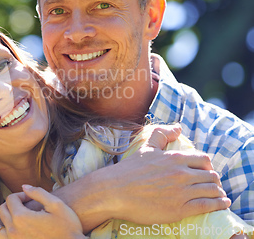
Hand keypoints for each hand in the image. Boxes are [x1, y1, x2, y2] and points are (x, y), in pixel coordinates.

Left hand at [0, 185, 83, 238]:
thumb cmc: (68, 227)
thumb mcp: (57, 205)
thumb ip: (38, 192)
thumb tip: (23, 186)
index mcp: (22, 217)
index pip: (12, 199)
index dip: (21, 194)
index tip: (31, 197)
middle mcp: (13, 230)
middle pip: (2, 210)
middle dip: (11, 203)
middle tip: (23, 203)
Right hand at [108, 125, 229, 223]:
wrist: (114, 191)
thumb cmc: (128, 170)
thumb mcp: (146, 148)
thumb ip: (162, 135)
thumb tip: (178, 128)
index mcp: (175, 158)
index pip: (204, 159)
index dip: (207, 165)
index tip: (205, 170)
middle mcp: (182, 174)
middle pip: (211, 175)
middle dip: (213, 180)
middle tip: (211, 184)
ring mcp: (182, 192)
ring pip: (211, 190)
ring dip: (218, 192)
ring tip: (219, 195)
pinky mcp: (180, 209)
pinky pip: (207, 205)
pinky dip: (217, 204)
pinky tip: (221, 204)